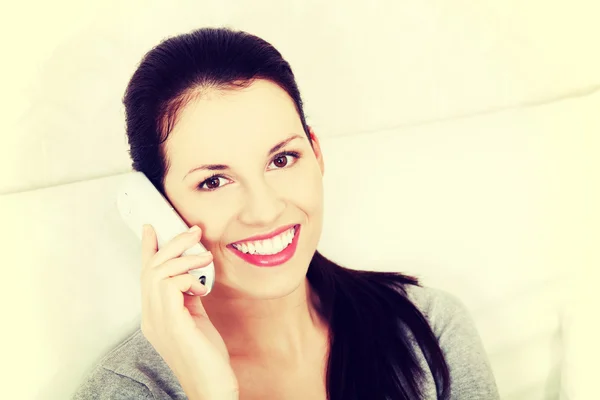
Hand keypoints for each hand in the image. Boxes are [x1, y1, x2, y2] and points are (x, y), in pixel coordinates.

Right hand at [140, 224, 238, 399]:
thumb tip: (192, 276)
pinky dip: (187, 277)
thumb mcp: (196, 320)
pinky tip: (201, 286)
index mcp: (155, 315)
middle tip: (194, 231)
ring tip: (205, 256)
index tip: (151, 227)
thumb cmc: (206, 356)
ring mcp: (158, 321)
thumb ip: (188, 298)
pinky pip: (170, 286)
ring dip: (183, 257)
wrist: (211, 386)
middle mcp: (151, 317)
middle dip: (172, 244)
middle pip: (150, 269)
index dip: (148, 249)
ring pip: (158, 273)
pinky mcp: (172, 324)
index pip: (147, 276)